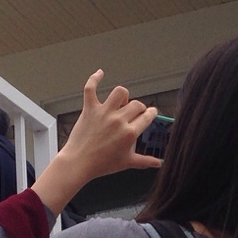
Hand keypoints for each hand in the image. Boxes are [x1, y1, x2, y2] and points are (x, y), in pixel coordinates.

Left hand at [32, 70, 161, 213]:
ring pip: (119, 92)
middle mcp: (118, 120)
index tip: (151, 112)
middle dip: (138, 108)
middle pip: (136, 105)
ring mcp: (104, 113)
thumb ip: (145, 161)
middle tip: (135, 113)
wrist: (79, 163)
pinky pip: (91, 89)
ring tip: (121, 102)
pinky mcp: (89, 109)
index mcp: (129, 133)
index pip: (147, 116)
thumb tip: (158, 163)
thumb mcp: (127, 163)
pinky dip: (94, 79)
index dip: (151, 113)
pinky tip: (100, 73)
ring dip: (123, 95)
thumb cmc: (102, 164)